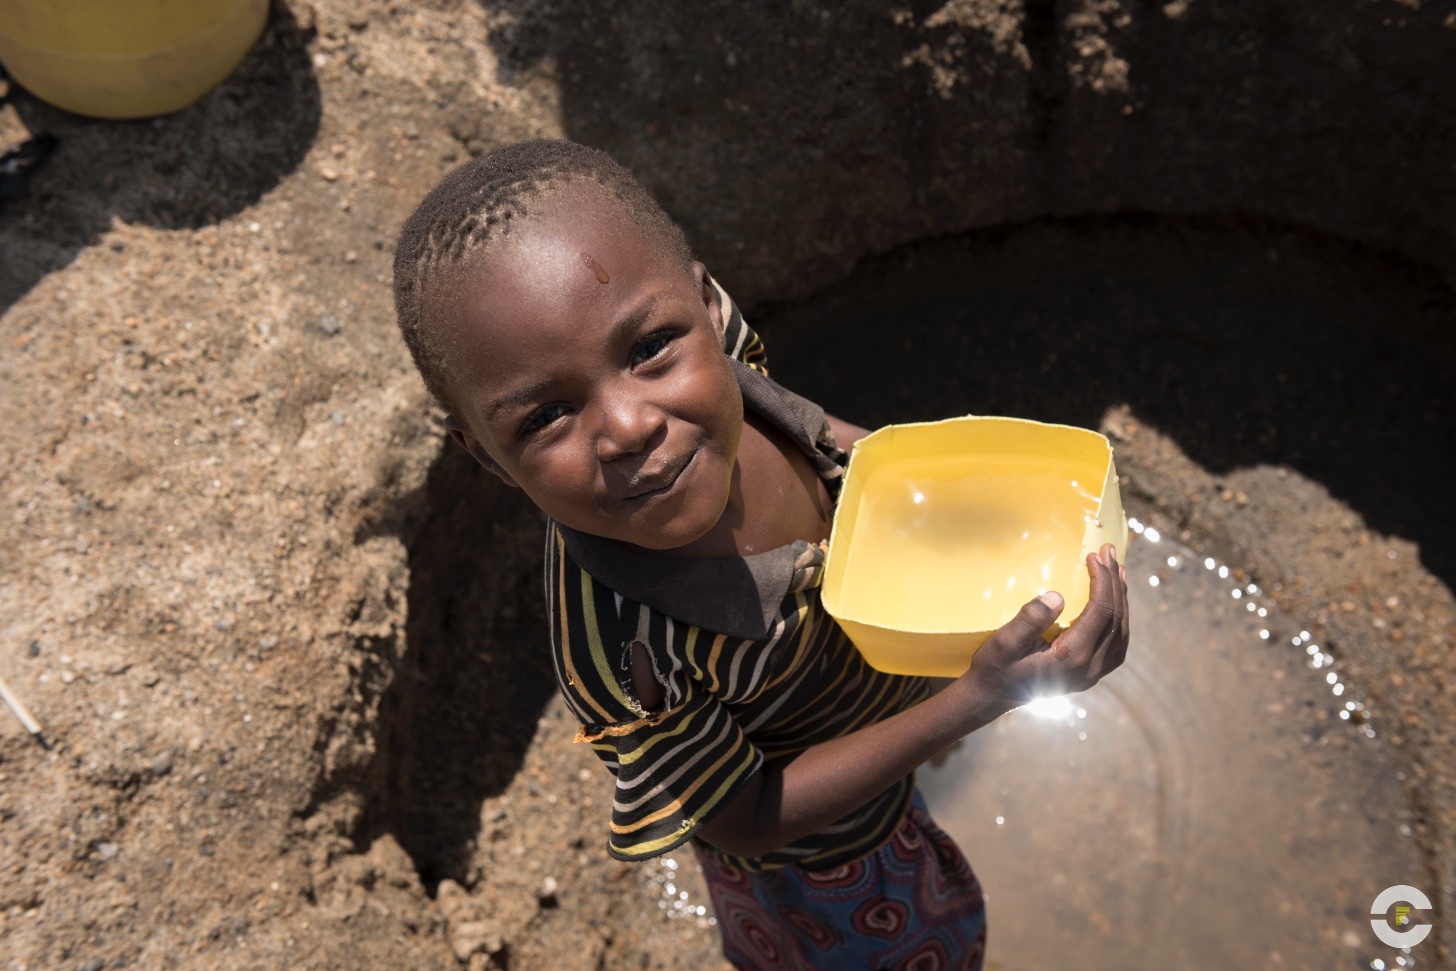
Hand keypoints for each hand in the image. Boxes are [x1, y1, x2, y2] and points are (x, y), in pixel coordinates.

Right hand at [957, 544, 1129, 715]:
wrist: (993, 697)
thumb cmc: (995, 667)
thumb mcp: (1004, 642)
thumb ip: (1029, 620)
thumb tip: (1057, 596)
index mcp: (1072, 656)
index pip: (1101, 611)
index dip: (1102, 580)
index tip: (1094, 556)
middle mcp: (1090, 667)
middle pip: (1115, 618)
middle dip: (1114, 582)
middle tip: (1108, 552)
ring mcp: (1094, 673)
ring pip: (1121, 631)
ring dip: (1121, 598)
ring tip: (1117, 571)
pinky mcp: (1090, 674)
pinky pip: (1116, 644)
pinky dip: (1119, 618)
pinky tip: (1114, 603)